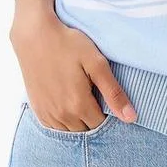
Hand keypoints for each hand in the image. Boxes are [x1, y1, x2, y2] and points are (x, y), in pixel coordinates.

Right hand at [9, 11, 137, 131]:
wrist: (35, 36)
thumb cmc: (68, 44)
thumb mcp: (96, 62)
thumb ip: (113, 92)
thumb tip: (131, 118)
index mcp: (78, 105)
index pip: (100, 124)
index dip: (107, 112)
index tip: (106, 95)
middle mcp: (61, 115)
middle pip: (86, 129)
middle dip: (93, 116)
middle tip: (94, 92)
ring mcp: (47, 114)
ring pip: (70, 130)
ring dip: (78, 119)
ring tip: (81, 95)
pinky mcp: (37, 109)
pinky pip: (55, 127)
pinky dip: (63, 119)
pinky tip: (66, 100)